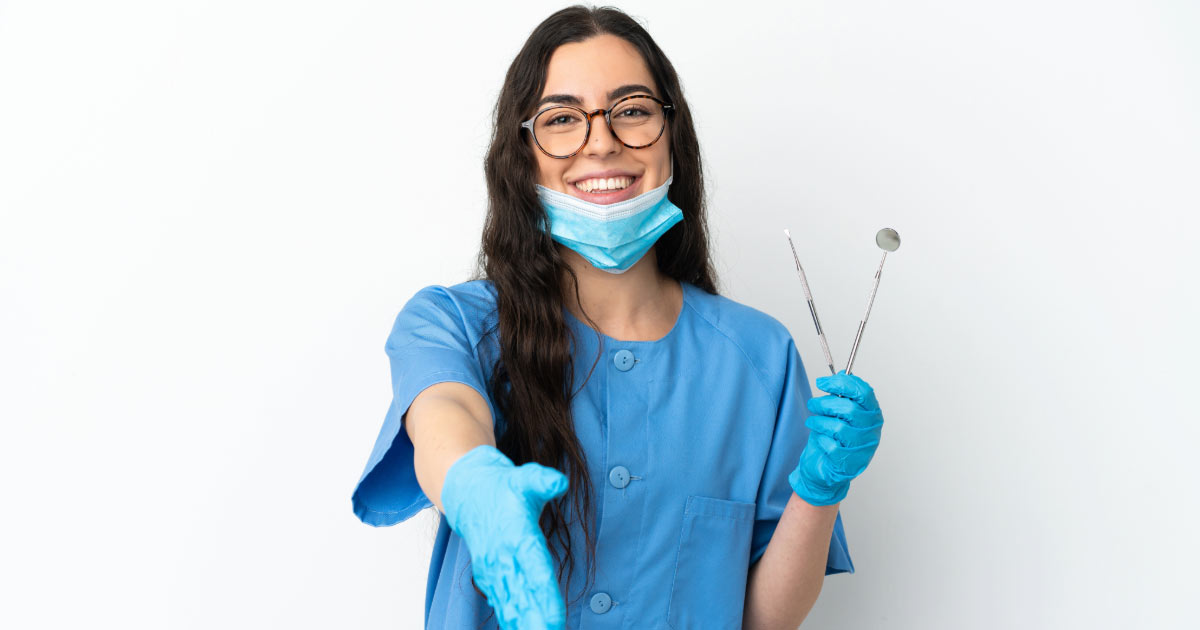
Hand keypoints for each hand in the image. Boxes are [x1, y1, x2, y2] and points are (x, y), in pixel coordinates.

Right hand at [440, 445, 568, 629]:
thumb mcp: (524, 478)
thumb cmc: (505, 488)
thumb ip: (543, 480)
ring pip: (511, 606)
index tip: (556, 621)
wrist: (469, 494)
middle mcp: (504, 558)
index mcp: (517, 537)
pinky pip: (502, 605)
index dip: (546, 597)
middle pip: (524, 597)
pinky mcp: (490, 578)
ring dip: (524, 624)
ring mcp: (494, 571)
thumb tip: (559, 481)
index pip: (535, 572)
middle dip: (536, 622)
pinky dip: (512, 622)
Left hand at [788, 371, 883, 505]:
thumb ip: (842, 395)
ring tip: (813, 423)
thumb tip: (841, 373)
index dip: (841, 383)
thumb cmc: (832, 439)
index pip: (863, 392)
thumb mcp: (837, 413)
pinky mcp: (850, 463)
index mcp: (872, 414)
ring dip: (819, 423)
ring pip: (838, 427)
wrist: (825, 469)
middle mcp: (872, 430)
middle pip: (848, 409)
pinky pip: (831, 446)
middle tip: (812, 405)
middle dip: (824, 404)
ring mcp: (863, 448)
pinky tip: (820, 440)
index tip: (821, 382)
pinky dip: (820, 440)